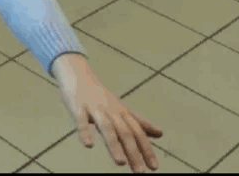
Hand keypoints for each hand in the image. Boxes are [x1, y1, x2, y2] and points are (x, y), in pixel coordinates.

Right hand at [52, 53, 160, 172]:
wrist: (78, 73)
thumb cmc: (101, 95)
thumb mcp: (122, 108)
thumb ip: (140, 121)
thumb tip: (160, 134)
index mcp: (122, 113)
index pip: (138, 132)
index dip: (146, 149)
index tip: (154, 167)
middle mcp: (111, 111)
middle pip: (125, 133)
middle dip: (134, 153)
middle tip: (140, 172)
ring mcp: (95, 109)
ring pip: (107, 128)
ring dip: (114, 145)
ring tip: (121, 163)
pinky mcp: (78, 107)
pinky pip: (81, 120)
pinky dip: (85, 132)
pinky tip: (89, 145)